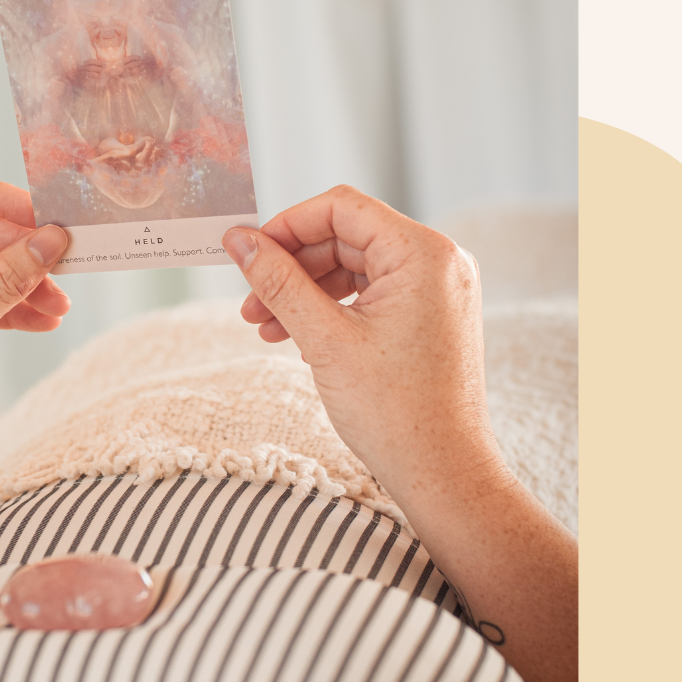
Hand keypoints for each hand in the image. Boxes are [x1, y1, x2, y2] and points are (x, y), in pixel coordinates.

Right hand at [223, 184, 499, 517]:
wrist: (443, 473)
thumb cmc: (395, 412)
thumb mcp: (323, 339)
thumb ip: (278, 282)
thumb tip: (237, 241)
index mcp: (423, 253)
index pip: (341, 208)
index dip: (286, 226)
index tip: (246, 254)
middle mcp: (439, 261)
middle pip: (346, 236)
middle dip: (291, 267)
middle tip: (249, 304)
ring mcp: (438, 289)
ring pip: (354, 267)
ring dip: (305, 291)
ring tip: (264, 328)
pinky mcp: (430, 316)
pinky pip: (372, 293)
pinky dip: (332, 309)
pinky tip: (298, 336)